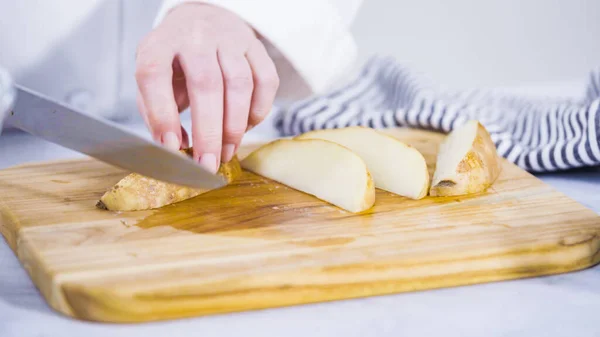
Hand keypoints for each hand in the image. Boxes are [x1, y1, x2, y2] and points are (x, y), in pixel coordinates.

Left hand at [135, 3, 278, 172]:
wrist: (203, 22)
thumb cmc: (175, 64)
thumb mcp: (154, 83)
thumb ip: (158, 115)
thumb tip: (177, 149)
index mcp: (159, 44)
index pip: (155, 74)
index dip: (162, 114)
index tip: (171, 148)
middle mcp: (195, 35)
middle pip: (206, 84)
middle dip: (209, 132)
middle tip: (209, 164)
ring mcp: (229, 38)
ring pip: (240, 83)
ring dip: (235, 126)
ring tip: (227, 152)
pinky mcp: (255, 46)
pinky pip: (266, 81)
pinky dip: (258, 111)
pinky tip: (246, 127)